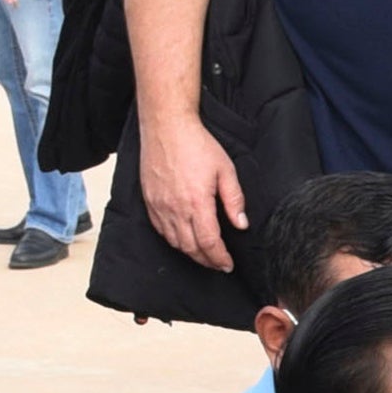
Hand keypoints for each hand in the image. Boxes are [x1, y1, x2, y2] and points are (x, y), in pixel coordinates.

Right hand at [139, 108, 247, 271]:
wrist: (167, 127)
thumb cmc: (197, 145)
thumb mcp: (225, 170)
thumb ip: (234, 200)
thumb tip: (241, 224)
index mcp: (197, 203)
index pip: (209, 243)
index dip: (219, 258)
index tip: (227, 264)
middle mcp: (176, 209)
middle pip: (191, 248)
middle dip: (207, 261)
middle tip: (219, 264)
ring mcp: (160, 206)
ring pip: (175, 242)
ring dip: (191, 253)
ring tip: (204, 255)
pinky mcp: (150, 201)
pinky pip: (161, 230)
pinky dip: (174, 241)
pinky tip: (183, 239)